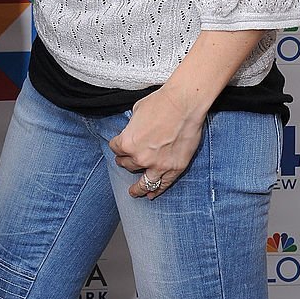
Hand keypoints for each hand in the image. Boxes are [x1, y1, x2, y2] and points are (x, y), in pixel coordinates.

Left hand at [108, 85, 204, 199]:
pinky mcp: (175, 168)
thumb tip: (134, 131)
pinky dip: (156, 191)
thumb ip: (133, 127)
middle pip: (128, 164)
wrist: (184, 104)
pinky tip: (151, 195)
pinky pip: (163, 185)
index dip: (116, 146)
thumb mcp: (136, 112)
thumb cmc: (160, 103)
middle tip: (124, 161)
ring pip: (144, 183)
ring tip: (133, 192)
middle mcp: (140, 157)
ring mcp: (159, 165)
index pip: (116, 149)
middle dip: (125, 161)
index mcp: (128, 142)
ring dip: (137, 188)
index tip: (118, 146)